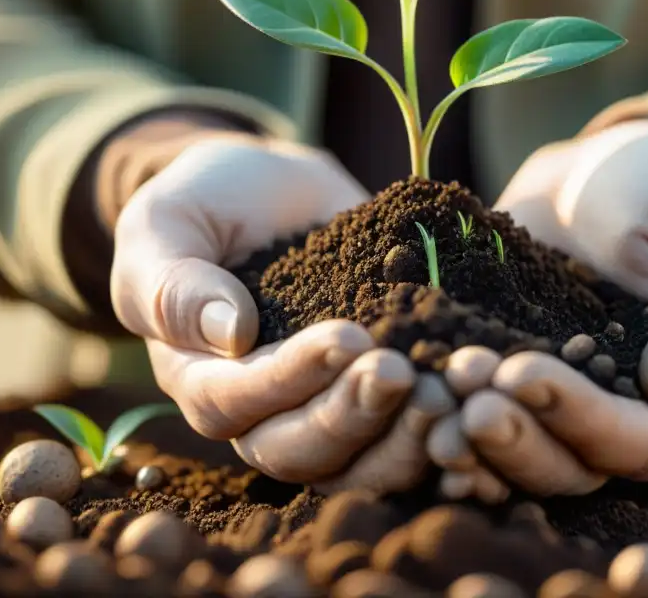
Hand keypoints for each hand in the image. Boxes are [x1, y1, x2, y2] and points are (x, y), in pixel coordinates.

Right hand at [111, 136, 448, 490]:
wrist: (273, 191)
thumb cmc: (205, 202)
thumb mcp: (167, 223)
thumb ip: (173, 279)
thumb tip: (225, 334)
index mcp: (202, 377)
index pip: (234, 401)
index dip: (290, 379)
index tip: (347, 338)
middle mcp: (264, 409)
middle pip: (302, 448)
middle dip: (356, 417)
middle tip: (406, 375)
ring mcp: (326, 404)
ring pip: (361, 456)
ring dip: (408, 434)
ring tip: (450, 389)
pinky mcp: (378, 389)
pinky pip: (408, 429)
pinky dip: (446, 424)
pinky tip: (480, 392)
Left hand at [432, 120, 647, 496]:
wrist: (605, 172)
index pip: (644, 442)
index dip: (584, 420)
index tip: (522, 372)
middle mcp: (626, 422)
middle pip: (571, 465)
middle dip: (514, 435)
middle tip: (462, 389)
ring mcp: (560, 409)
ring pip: (518, 456)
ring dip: (471, 437)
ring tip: (428, 396)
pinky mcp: (508, 384)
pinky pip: (478, 422)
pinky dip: (445, 424)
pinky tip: (409, 405)